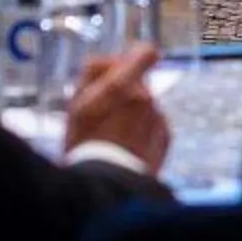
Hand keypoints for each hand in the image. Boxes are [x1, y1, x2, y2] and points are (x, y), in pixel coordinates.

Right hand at [61, 44, 168, 175]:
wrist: (107, 186)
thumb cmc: (85, 144)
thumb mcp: (76, 105)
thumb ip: (94, 73)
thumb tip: (109, 59)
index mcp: (123, 86)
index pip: (144, 53)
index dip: (137, 56)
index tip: (125, 67)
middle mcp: (146, 99)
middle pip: (139, 83)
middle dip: (124, 92)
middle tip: (103, 115)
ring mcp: (158, 118)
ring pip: (146, 105)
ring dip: (132, 114)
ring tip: (112, 136)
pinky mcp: (165, 137)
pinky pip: (154, 124)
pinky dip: (143, 131)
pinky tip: (126, 147)